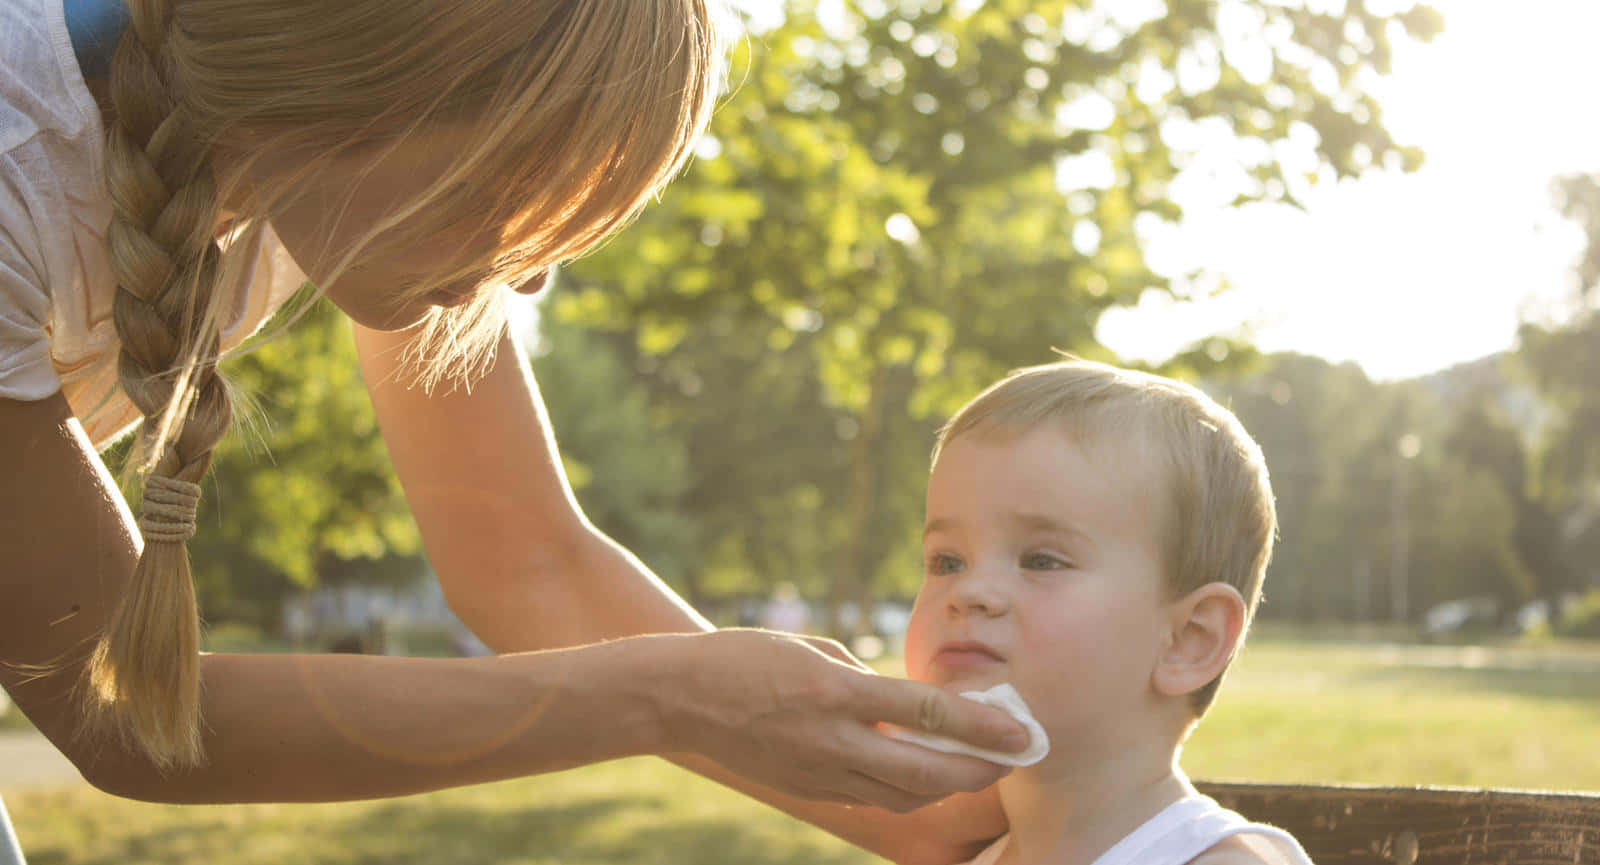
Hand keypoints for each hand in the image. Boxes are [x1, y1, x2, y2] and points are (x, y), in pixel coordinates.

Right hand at [659, 629, 1028, 812]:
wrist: (679, 699)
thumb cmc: (744, 657)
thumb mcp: (812, 649)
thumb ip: (864, 677)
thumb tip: (905, 699)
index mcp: (837, 690)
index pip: (928, 713)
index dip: (982, 725)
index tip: (1020, 729)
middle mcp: (834, 738)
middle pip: (927, 772)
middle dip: (978, 770)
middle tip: (1011, 759)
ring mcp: (820, 771)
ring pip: (903, 796)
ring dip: (945, 785)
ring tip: (973, 767)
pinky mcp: (808, 790)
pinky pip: (870, 796)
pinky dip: (903, 788)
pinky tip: (918, 772)